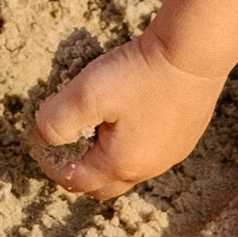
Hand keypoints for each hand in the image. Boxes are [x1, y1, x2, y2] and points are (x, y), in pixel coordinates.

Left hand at [30, 31, 225, 199]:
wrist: (196, 51)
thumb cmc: (140, 73)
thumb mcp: (86, 93)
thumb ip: (56, 121)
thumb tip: (47, 138)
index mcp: (121, 165)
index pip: (75, 181)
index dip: (51, 163)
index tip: (41, 138)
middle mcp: (149, 168)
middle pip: (103, 185)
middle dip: (80, 169)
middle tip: (67, 140)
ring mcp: (172, 153)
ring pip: (129, 168)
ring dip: (106, 155)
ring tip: (97, 123)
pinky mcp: (186, 135)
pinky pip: (150, 151)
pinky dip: (130, 142)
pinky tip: (129, 113)